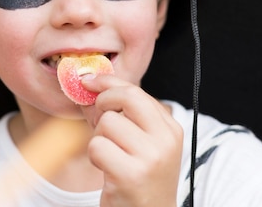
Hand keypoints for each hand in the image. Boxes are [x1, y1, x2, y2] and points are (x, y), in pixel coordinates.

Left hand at [80, 75, 182, 206]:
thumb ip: (124, 115)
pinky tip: (107, 170)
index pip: (136, 91)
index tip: (90, 81)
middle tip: (99, 119)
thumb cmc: (140, 179)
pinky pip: (97, 147)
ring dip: (99, 139)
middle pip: (125, 97)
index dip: (108, 83)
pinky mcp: (130, 175)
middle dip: (103, 102)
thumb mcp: (142, 144)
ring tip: (111, 156)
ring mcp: (150, 157)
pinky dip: (95, 157)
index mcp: (170, 129)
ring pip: (107, 123)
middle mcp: (165, 140)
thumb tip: (90, 86)